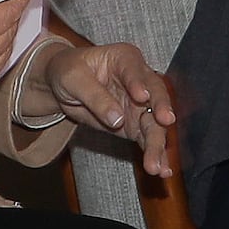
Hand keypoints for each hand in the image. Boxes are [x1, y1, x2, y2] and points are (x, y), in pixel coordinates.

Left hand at [31, 37, 179, 176]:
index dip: (139, 83)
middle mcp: (140, 81)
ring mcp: (141, 105)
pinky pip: (148, 140)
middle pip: (155, 96)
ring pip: (155, 123)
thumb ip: (95, 97)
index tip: (141, 97)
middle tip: (165, 122)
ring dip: (158, 144)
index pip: (135, 70)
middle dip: (161, 111)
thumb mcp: (73, 79)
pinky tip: (162, 170)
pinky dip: (155, 154)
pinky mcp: (136, 125)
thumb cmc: (69, 72)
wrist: (63, 87)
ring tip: (158, 165)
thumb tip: (117, 119)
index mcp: (125, 59)